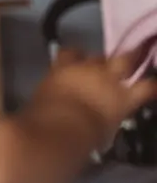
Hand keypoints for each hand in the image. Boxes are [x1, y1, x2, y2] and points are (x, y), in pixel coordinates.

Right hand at [40, 48, 156, 139]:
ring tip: (141, 59)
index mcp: (63, 69)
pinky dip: (151, 87)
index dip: (73, 55)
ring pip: (126, 61)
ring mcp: (110, 81)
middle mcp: (89, 70)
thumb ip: (46, 95)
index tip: (72, 59)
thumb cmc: (42, 116)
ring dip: (133, 61)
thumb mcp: (38, 100)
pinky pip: (147, 88)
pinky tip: (153, 87)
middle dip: (103, 60)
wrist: (64, 130)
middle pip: (99, 56)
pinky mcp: (126, 98)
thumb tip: (44, 101)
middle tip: (105, 67)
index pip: (68, 53)